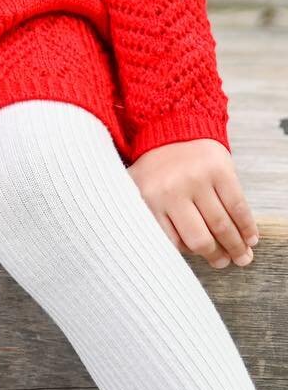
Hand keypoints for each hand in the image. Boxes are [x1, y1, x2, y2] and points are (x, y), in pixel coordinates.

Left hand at [129, 139, 257, 268]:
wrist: (171, 126)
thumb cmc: (157, 167)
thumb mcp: (139, 188)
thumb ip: (150, 217)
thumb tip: (173, 256)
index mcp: (147, 198)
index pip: (172, 241)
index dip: (191, 253)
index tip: (202, 258)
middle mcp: (171, 190)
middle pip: (200, 239)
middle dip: (217, 256)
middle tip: (225, 262)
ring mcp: (196, 180)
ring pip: (222, 226)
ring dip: (236, 247)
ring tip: (242, 257)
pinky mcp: (219, 170)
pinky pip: (238, 208)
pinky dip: (247, 227)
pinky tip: (250, 238)